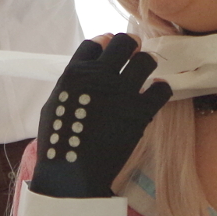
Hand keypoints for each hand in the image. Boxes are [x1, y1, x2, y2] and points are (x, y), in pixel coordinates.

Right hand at [30, 34, 171, 198]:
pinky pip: (162, 88)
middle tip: (132, 54)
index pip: (96, 42)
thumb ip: (72, 83)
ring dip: (145, 64)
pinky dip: (160, 89)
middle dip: (130, 45)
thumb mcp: (54, 105)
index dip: (104, 42)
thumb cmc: (59, 143)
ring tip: (143, 74)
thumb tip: (85, 71)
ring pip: (146, 60)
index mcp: (76, 73)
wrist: (74, 173)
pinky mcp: (141, 111)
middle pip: (124, 42)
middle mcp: (101, 76)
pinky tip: (154, 93)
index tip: (109, 48)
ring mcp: (123, 93)